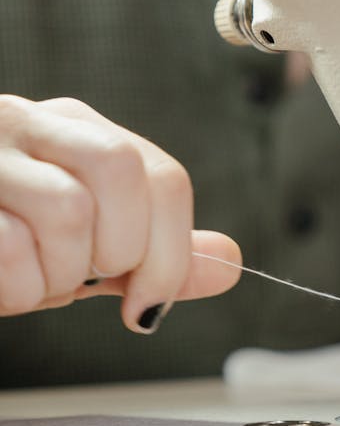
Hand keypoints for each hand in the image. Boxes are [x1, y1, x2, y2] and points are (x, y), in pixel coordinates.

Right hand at [0, 95, 240, 330]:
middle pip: (124, 175)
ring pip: (68, 209)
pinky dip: (17, 288)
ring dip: (57, 275)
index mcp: (77, 131)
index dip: (172, 253)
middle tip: (80, 277)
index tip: (146, 303)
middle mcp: (30, 123)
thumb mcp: (85, 252)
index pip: (163, 178)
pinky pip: (10, 246)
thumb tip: (231, 262)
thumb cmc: (3, 245)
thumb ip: (155, 255)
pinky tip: (0, 284)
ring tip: (29, 278)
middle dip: (119, 252)